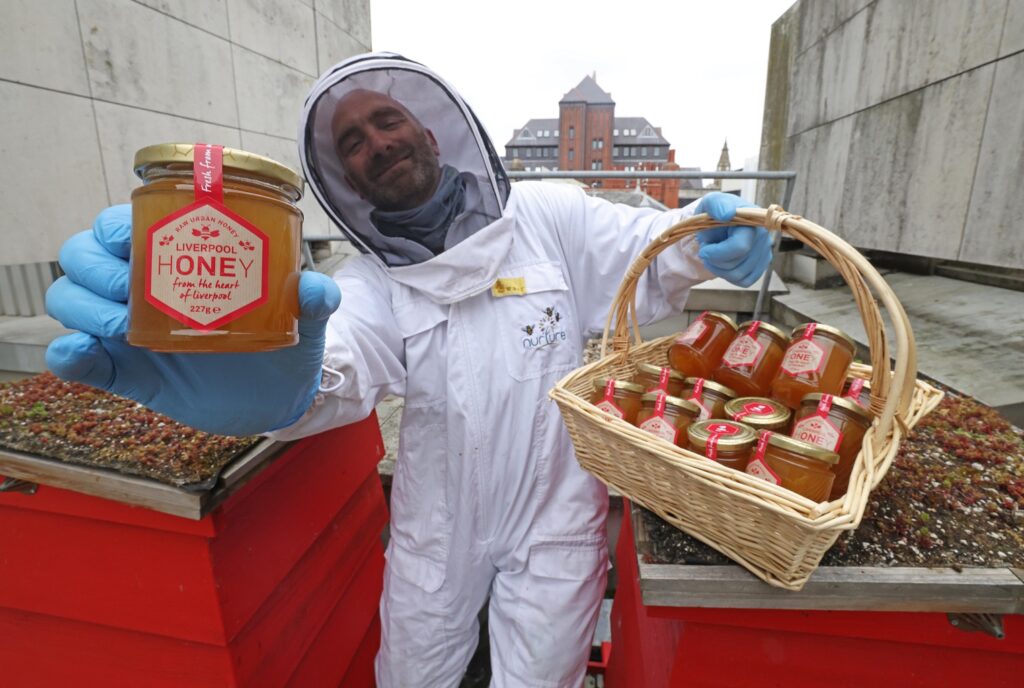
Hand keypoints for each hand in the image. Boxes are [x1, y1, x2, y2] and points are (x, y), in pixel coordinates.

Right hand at [45, 205, 340, 435]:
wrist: (280, 395)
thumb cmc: (285, 337)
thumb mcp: (304, 317)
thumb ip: (314, 299)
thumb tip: (316, 288)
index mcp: (177, 254)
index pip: (122, 223)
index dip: (114, 227)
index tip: (135, 245)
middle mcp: (141, 284)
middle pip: (84, 254)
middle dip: (94, 267)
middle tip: (130, 290)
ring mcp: (125, 327)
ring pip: (69, 297)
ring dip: (82, 306)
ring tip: (122, 327)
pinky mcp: (122, 370)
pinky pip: (74, 359)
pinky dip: (67, 356)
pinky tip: (82, 355)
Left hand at [695, 192, 772, 286]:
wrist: (719, 222)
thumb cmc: (715, 213)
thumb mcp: (710, 203)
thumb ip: (717, 205)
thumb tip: (727, 213)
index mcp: (753, 222)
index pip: (739, 247)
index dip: (717, 253)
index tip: (704, 249)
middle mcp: (764, 238)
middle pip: (736, 265)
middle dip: (715, 261)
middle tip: (708, 250)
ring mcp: (765, 252)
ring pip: (739, 276)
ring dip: (719, 269)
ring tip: (714, 256)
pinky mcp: (762, 265)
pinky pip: (744, 281)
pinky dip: (729, 276)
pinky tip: (723, 263)